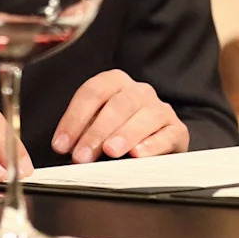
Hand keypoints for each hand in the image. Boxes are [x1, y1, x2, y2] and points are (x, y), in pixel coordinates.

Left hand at [50, 70, 188, 162]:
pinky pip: (167, 134)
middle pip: (117, 105)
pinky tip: (138, 154)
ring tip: (110, 151)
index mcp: (115, 82)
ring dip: (124, 135)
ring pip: (144, 116)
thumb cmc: (121, 129)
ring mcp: (160, 108)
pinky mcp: (177, 129)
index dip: (74, 119)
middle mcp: (138, 91)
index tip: (61, 145)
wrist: (159, 136)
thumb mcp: (99, 124)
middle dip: (96, 131)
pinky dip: (152, 145)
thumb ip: (84, 130)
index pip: (92, 93)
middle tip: (82, 155)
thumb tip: (64, 147)